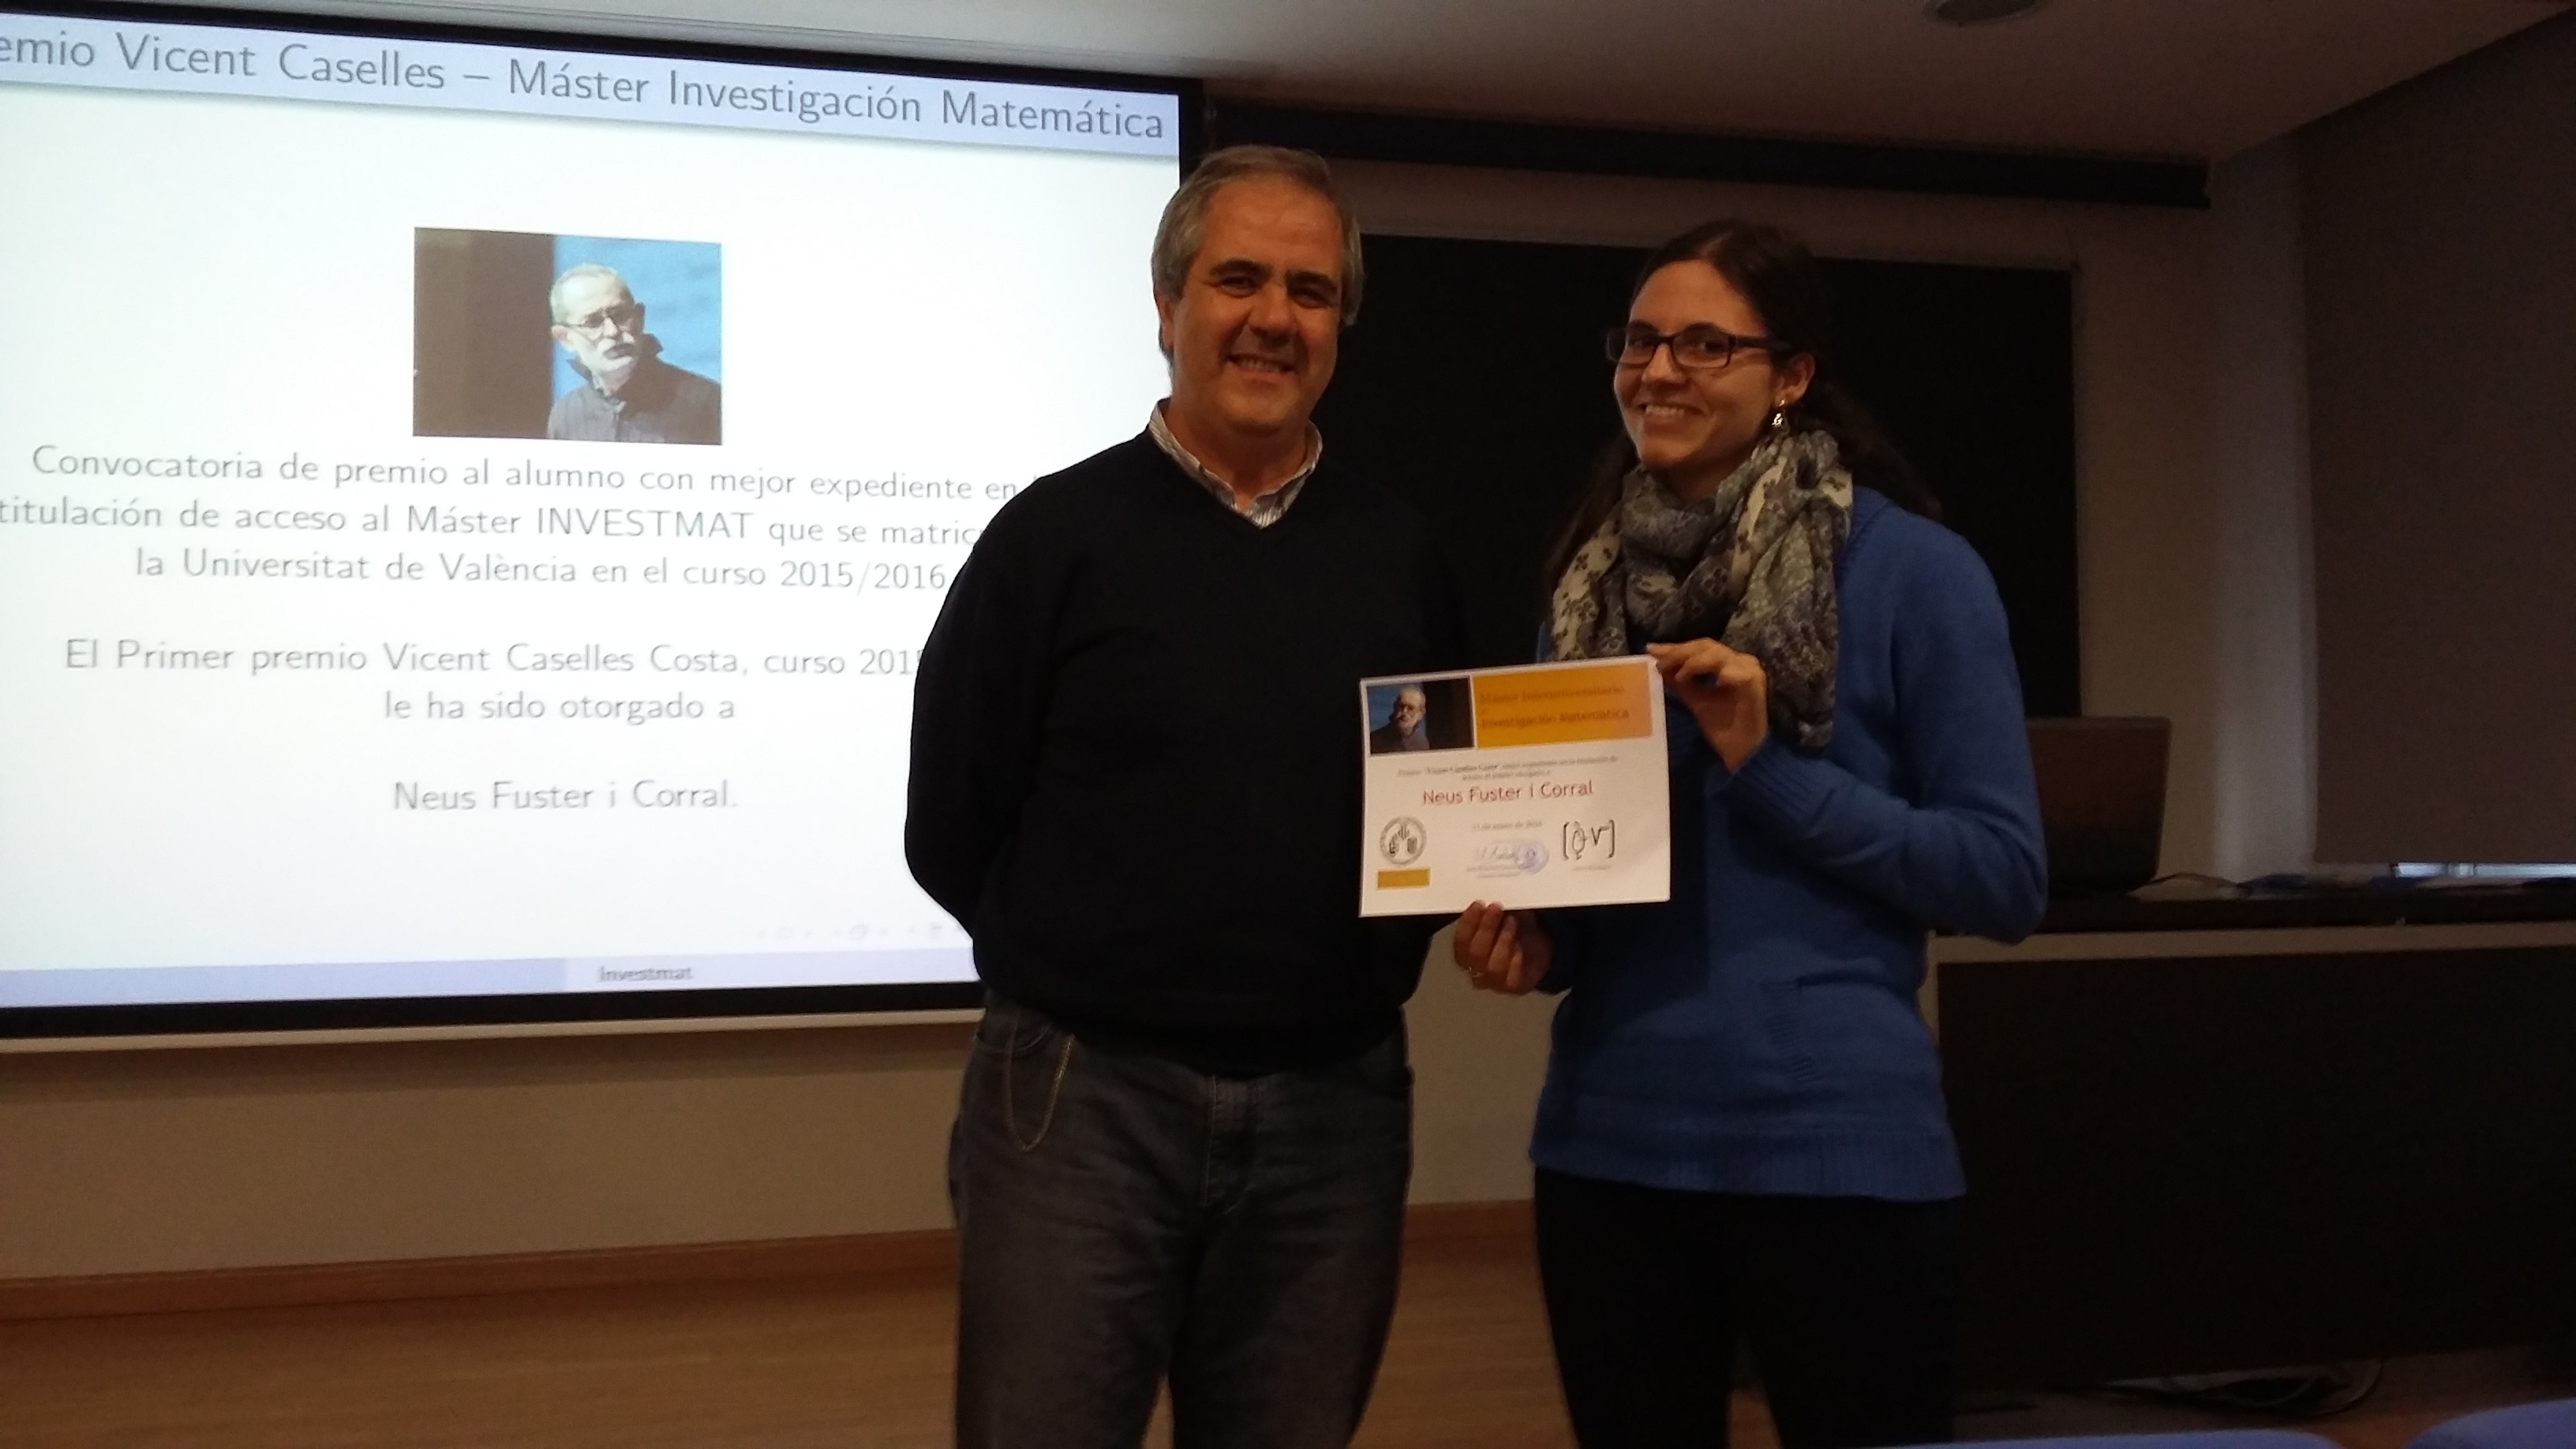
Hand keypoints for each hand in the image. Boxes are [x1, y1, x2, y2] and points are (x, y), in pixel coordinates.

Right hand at [1452, 901, 1550, 994]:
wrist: (1537, 950)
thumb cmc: (1513, 930)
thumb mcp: (1503, 916)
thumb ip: (1494, 910)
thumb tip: (1493, 893)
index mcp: (1465, 952)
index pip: (1460, 941)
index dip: (1468, 923)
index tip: (1478, 904)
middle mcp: (1475, 969)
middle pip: (1474, 954)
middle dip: (1486, 928)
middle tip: (1497, 907)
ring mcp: (1493, 982)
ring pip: (1493, 966)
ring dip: (1503, 939)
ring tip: (1512, 920)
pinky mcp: (1514, 987)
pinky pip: (1513, 974)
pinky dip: (1517, 956)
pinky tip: (1522, 941)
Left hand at [1645, 638, 1767, 770]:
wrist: (1743, 752)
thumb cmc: (1723, 727)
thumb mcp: (1695, 701)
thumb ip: (1680, 682)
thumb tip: (1659, 665)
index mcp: (1728, 663)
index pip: (1699, 648)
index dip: (1675, 648)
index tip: (1651, 650)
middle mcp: (1740, 662)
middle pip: (1707, 646)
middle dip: (1680, 652)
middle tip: (1659, 662)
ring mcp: (1749, 671)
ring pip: (1717, 655)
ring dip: (1693, 662)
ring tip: (1678, 675)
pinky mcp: (1754, 684)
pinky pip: (1735, 673)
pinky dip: (1716, 672)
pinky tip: (1695, 678)